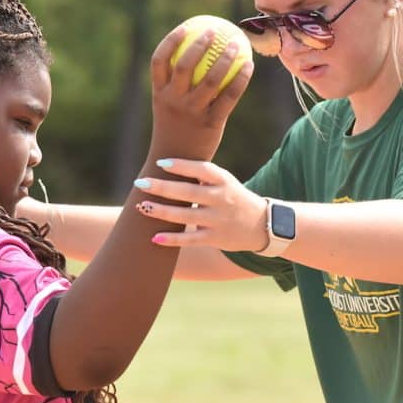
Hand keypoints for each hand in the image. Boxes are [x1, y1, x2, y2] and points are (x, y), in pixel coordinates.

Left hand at [133, 159, 268, 251]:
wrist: (262, 225)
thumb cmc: (233, 198)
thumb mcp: (225, 181)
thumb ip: (202, 175)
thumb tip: (166, 165)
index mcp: (224, 181)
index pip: (202, 170)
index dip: (182, 166)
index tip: (161, 163)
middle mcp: (221, 199)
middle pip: (189, 192)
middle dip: (163, 187)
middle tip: (140, 182)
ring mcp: (218, 220)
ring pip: (186, 216)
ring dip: (162, 211)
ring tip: (141, 206)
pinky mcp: (215, 238)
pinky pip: (190, 239)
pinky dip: (172, 239)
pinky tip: (154, 238)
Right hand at [148, 26, 252, 160]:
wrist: (177, 165)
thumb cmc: (175, 132)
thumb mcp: (169, 109)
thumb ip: (176, 87)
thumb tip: (192, 57)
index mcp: (159, 94)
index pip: (159, 60)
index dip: (171, 40)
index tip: (186, 26)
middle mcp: (174, 101)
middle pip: (185, 65)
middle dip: (199, 44)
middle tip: (214, 31)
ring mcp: (192, 113)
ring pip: (211, 79)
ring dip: (226, 58)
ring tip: (237, 44)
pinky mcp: (211, 123)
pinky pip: (229, 96)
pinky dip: (240, 79)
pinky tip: (250, 66)